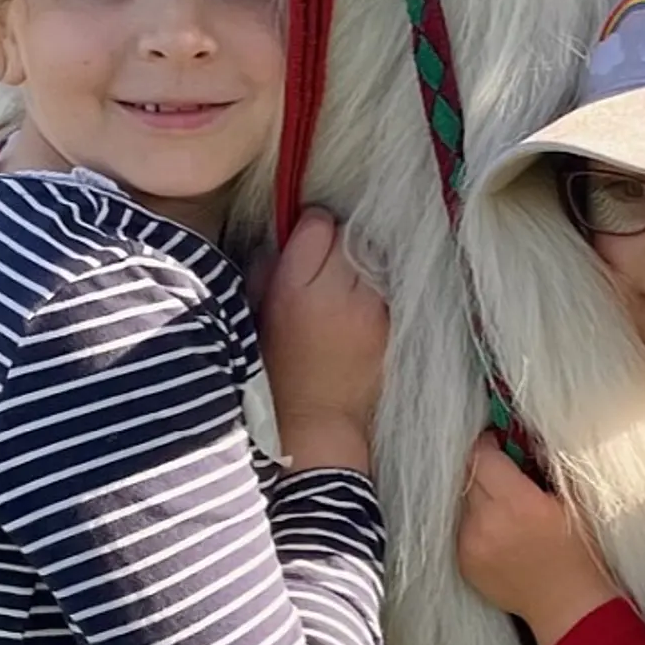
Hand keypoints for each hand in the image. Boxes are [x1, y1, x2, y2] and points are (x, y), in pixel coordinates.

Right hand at [260, 210, 388, 473]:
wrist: (316, 420)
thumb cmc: (275, 370)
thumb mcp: (255, 314)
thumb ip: (267, 269)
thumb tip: (284, 239)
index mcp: (296, 286)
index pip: (318, 224)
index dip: (309, 230)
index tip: (304, 244)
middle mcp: (337, 290)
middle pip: (347, 236)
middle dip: (333, 247)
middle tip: (320, 271)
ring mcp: (370, 306)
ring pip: (369, 258)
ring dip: (355, 266)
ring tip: (339, 290)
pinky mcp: (389, 322)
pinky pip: (382, 285)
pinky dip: (370, 289)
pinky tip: (354, 310)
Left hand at [456, 434, 616, 644]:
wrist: (568, 604)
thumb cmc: (579, 550)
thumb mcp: (572, 500)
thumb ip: (545, 464)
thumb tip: (521, 436)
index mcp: (518, 503)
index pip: (482, 457)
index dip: (489, 444)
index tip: (498, 442)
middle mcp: (488, 522)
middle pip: (469, 476)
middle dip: (484, 468)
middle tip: (503, 470)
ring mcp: (471, 545)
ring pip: (462, 502)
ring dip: (478, 496)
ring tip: (503, 506)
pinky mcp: (463, 563)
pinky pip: (461, 528)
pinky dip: (475, 522)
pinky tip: (499, 531)